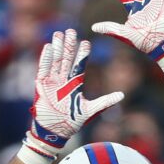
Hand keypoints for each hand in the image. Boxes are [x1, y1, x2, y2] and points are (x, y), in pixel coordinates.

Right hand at [25, 28, 123, 159]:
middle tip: (71, 31)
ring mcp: (52, 82)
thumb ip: (105, 102)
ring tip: (59, 34)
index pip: (79, 66)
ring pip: (55, 61)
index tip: (86, 42)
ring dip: (57, 48)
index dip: (82, 54)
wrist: (54, 132)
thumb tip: (122, 95)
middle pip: (66, 59)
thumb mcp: (91, 111)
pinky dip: (46, 58)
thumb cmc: (71, 123)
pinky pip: (43, 69)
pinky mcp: (41, 85)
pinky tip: (49, 46)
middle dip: (69, 45)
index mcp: (74, 85)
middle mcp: (63, 81)